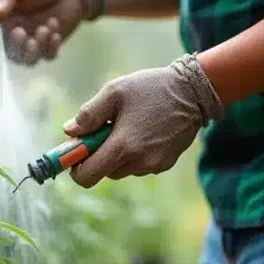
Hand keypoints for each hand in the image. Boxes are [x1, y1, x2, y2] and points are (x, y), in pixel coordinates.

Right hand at [0, 0, 85, 65]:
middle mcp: (11, 33)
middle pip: (3, 52)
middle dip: (13, 45)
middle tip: (21, 31)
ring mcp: (30, 42)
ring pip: (24, 60)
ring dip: (33, 50)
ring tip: (45, 29)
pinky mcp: (48, 46)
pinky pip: (46, 57)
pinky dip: (51, 48)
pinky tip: (56, 31)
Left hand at [64, 54, 223, 187]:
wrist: (194, 91)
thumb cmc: (151, 88)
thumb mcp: (114, 92)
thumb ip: (88, 114)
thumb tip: (69, 132)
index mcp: (123, 146)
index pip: (88, 175)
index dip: (75, 167)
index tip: (74, 152)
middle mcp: (139, 162)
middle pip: (102, 173)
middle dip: (95, 157)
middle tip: (100, 132)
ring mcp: (154, 165)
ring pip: (119, 170)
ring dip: (114, 155)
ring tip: (124, 128)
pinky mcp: (165, 164)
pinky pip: (137, 166)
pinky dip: (132, 155)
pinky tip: (140, 133)